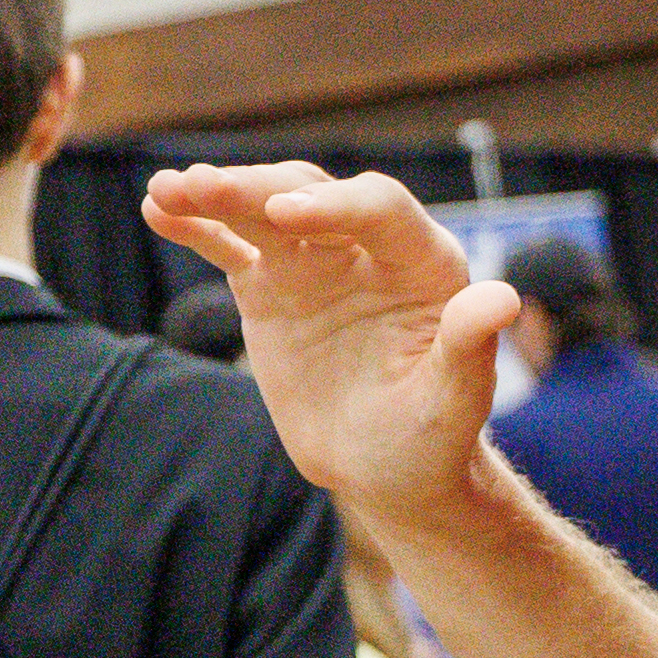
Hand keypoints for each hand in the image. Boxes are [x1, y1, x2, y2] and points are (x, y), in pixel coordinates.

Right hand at [141, 163, 524, 535]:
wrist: (386, 469)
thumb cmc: (431, 440)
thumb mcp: (452, 403)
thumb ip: (469, 347)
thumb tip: (500, 298)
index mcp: (423, 264)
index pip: (379, 210)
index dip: (333, 206)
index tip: (284, 216)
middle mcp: (368, 249)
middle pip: (310, 196)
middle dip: (255, 190)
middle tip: (199, 188)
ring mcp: (315, 263)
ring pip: (263, 212)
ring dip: (215, 196)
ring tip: (165, 191)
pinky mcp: (272, 287)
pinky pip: (231, 246)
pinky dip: (196, 227)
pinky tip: (157, 207)